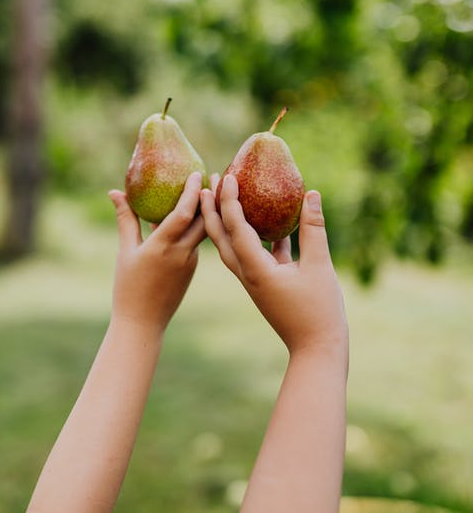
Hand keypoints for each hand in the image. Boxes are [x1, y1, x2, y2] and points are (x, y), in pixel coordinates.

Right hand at [108, 171, 205, 334]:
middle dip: (208, 197)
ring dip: (204, 211)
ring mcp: (190, 262)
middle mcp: (181, 253)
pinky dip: (195, 227)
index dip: (193, 191)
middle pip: (202, 219)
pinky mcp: (191, 269)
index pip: (185, 213)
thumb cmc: (127, 287)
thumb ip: (126, 220)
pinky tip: (192, 216)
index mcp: (163, 246)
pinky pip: (196, 242)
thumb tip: (115, 192)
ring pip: (202, 231)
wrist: (142, 324)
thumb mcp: (125, 251)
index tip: (196, 173)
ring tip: (204, 191)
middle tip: (207, 176)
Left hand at [201, 175, 347, 360]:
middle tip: (209, 179)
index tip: (226, 176)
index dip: (229, 200)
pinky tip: (271, 220)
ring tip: (228, 194)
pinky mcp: (265, 284)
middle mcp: (247, 274)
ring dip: (228, 220)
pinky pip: (254, 254)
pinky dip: (255, 235)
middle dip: (212, 207)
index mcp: (255, 270)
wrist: (316, 351)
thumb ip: (313, 229)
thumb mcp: (320, 266)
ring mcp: (254, 280)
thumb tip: (311, 194)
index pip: (235, 228)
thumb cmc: (319, 311)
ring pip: (234, 245)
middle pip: (221, 237)